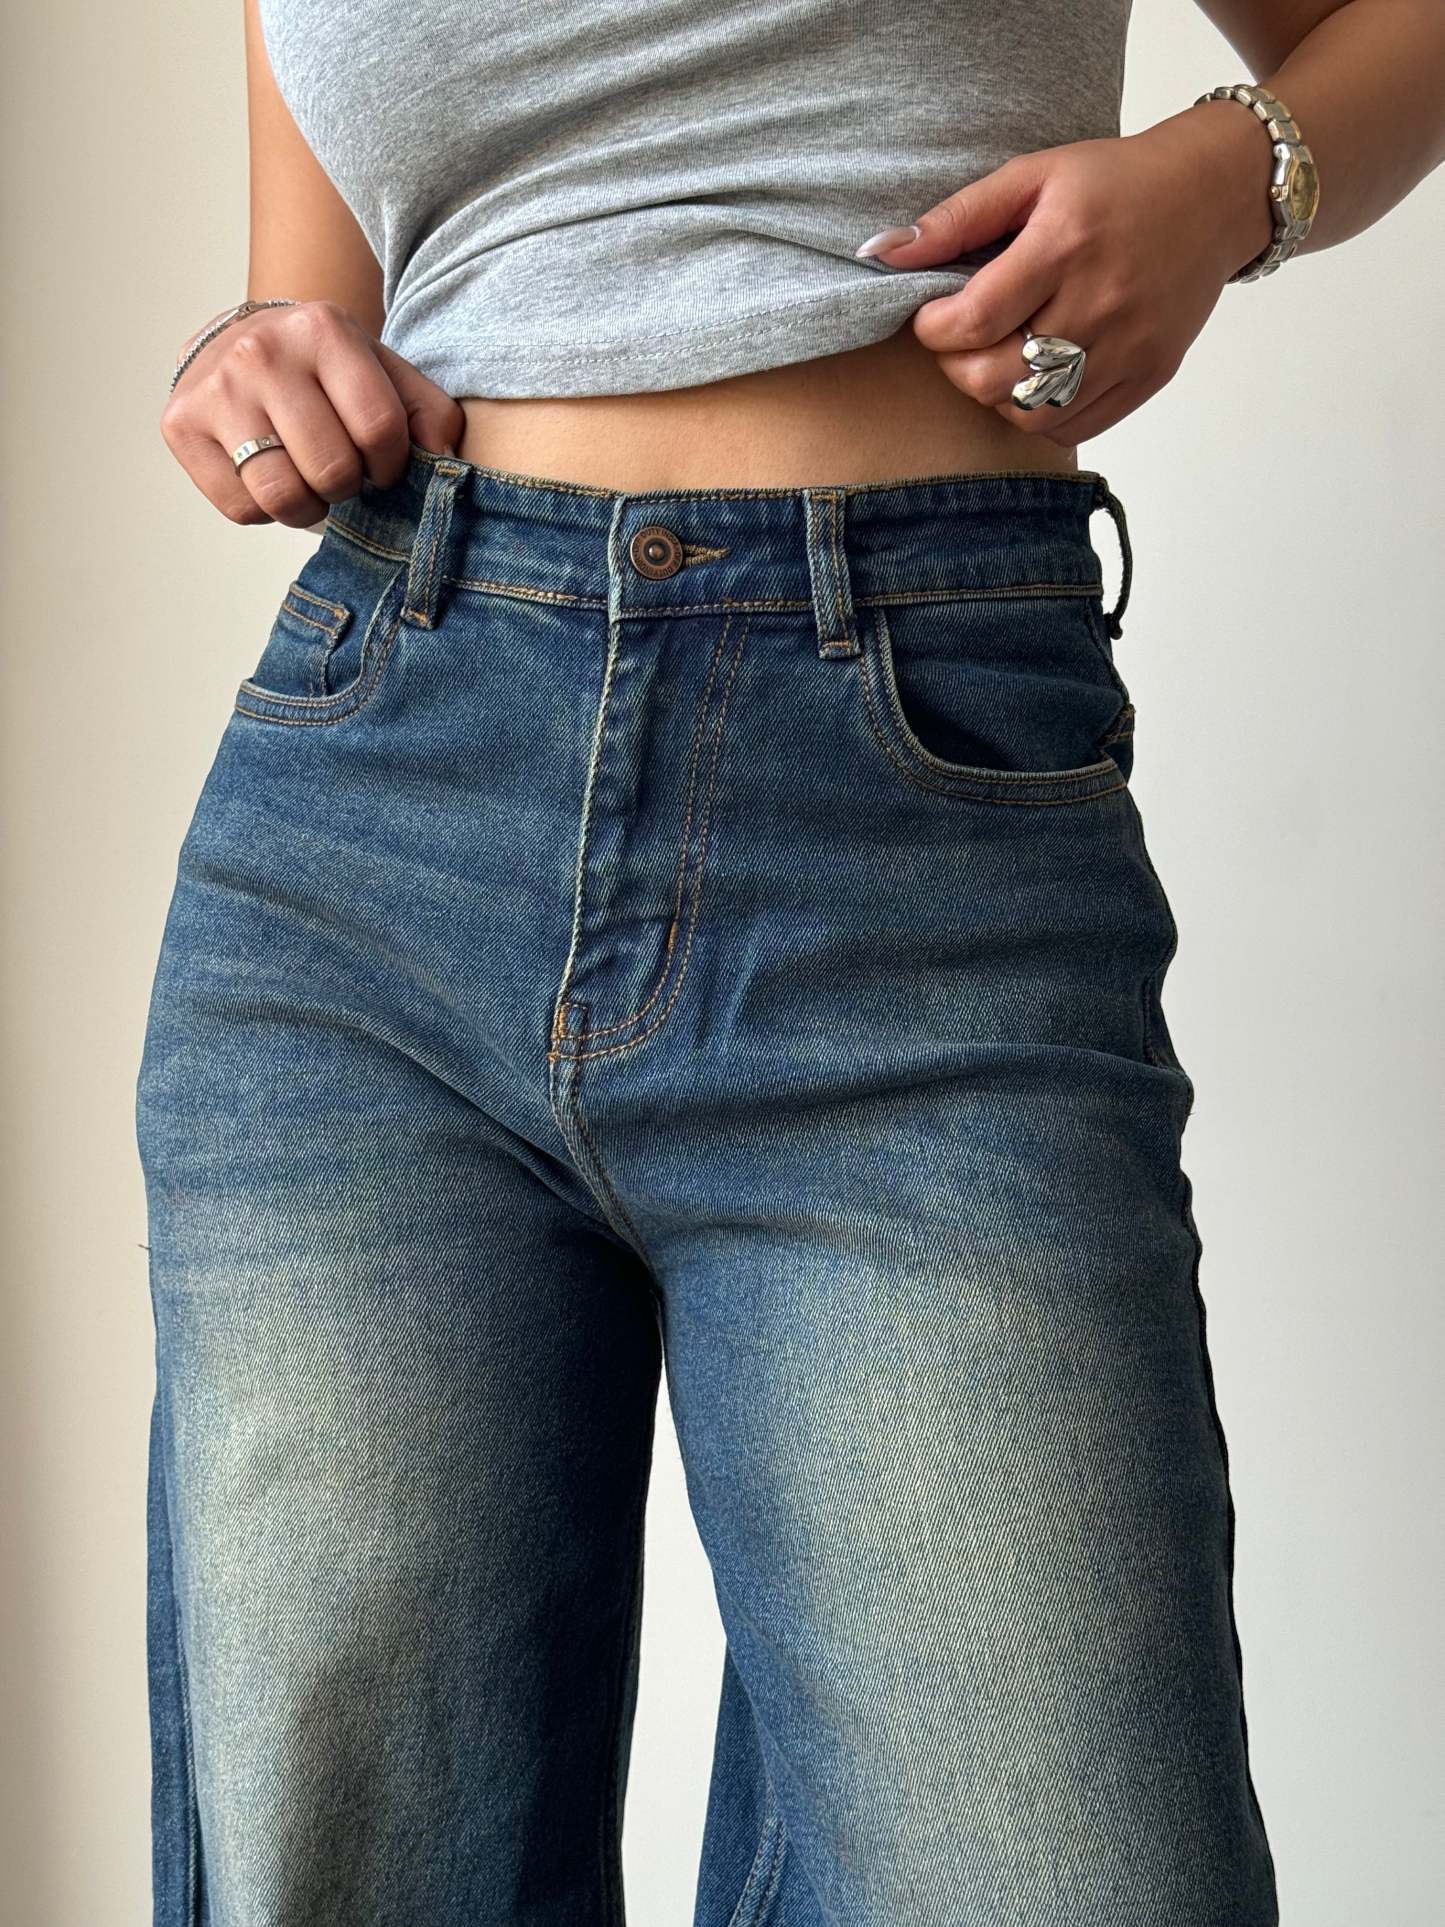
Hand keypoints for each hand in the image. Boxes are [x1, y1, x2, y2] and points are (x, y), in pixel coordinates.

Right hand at [160, 299, 465, 525]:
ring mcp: (216, 389)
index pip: (379, 430)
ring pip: (282, 496)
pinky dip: (264, 509)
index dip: (391, 465)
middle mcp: (261, 352)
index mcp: (323, 330)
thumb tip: (444, 460)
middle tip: (339, 470)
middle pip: (331, 470)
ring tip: (307, 479)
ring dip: (308, 506)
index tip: (381, 461)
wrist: (244, 343)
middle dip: (347, 486)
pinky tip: (268, 474)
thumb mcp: (387, 375)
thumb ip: (430, 415)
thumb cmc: (328, 374)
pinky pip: (241, 508)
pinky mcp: (181, 425)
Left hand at [863, 106, 1275, 445]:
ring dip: (998, 396)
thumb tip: (882, 254)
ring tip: (1001, 357)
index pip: (973, 320)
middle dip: (958, 368)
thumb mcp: (1034, 175)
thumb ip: (957, 217)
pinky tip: (1039, 375)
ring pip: (1032, 414)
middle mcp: (1101, 302)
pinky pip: (1075, 426)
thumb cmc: (1114, 183)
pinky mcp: (1150, 375)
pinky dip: (1042, 413)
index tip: (932, 316)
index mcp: (1065, 245)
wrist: (1214, 196)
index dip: (933, 330)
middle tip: (961, 340)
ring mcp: (1131, 347)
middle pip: (996, 380)